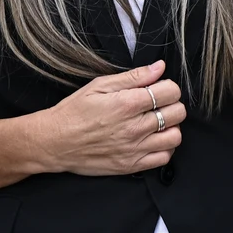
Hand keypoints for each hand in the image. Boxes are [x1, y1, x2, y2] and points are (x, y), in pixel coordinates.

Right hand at [28, 62, 186, 175]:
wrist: (54, 142)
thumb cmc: (73, 112)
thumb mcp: (99, 85)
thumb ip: (133, 77)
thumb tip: (159, 67)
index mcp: (128, 103)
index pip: (171, 91)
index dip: (168, 87)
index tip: (159, 88)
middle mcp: (135, 127)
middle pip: (178, 113)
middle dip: (172, 104)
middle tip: (159, 104)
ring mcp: (134, 149)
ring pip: (175, 136)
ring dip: (171, 127)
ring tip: (157, 122)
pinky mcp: (131, 165)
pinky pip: (164, 158)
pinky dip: (165, 148)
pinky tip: (153, 140)